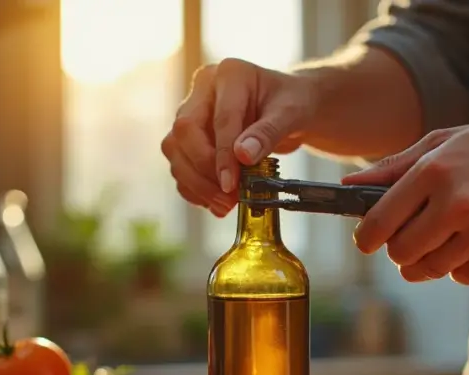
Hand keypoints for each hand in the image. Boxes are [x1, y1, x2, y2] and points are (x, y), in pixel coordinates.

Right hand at [160, 58, 317, 216]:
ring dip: (195, 183)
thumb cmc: (292, 103)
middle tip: (227, 198)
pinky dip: (194, 188)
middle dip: (204, 171)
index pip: (219, 119)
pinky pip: (180, 165)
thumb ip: (267, 132)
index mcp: (229, 75)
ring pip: (175, 151)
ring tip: (223, 205)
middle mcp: (202, 92)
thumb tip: (243, 156)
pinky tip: (214, 202)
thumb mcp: (291, 113)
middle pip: (184, 132)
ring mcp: (192, 114)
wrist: (290, 108)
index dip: (222, 155)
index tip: (231, 184)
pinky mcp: (189, 138)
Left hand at [345, 111, 468, 284]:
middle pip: (402, 253)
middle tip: (411, 240)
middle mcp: (458, 202)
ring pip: (432, 268)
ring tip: (449, 236)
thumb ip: (393, 167)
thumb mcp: (443, 142)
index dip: (366, 238)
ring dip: (432, 259)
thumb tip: (348, 187)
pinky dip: (463, 266)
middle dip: (400, 252)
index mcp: (434, 170)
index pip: (378, 223)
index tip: (368, 241)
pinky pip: (465, 276)